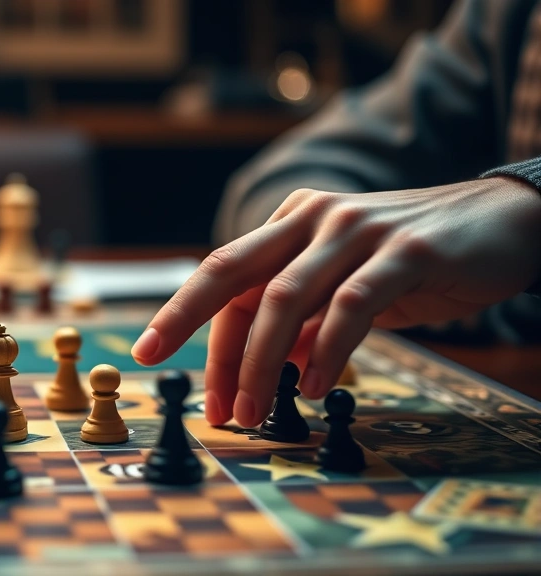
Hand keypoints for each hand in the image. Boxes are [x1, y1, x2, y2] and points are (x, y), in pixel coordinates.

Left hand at [132, 177, 540, 427]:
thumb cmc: (416, 260)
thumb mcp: (345, 286)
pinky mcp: (405, 251)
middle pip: (230, 271)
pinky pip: (350, 307)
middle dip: (184, 323)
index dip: (188, 323)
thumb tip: (264, 367)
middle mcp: (314, 218)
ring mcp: (358, 230)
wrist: (507, 222)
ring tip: (251, 411)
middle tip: (164, 371)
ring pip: (284, 297)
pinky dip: (326, 352)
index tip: (156, 360)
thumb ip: (304, 318)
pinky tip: (312, 387)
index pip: (226, 277)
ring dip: (259, 362)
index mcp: (292, 221)